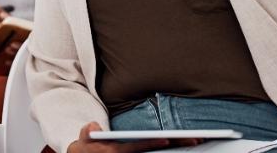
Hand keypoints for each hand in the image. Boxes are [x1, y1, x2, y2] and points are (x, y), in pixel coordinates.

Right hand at [66, 122, 201, 152]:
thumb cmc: (83, 152)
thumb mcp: (80, 143)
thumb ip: (87, 133)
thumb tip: (93, 126)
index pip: (137, 147)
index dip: (152, 143)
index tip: (168, 138)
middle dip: (176, 146)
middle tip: (195, 140)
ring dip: (178, 148)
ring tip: (196, 142)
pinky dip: (168, 150)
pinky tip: (183, 146)